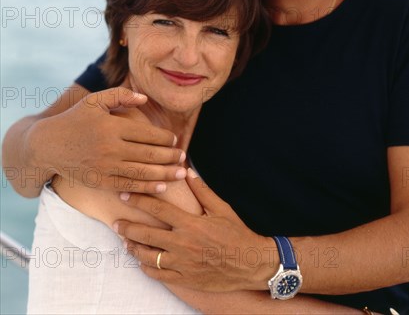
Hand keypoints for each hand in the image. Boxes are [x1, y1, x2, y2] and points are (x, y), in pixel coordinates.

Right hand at [27, 87, 185, 193]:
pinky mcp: (100, 182)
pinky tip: (161, 187)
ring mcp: (105, 167)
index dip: (165, 138)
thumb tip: (145, 98)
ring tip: (181, 173)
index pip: (147, 134)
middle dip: (170, 157)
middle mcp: (110, 147)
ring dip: (165, 174)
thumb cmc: (74, 120)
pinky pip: (128, 186)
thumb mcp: (94, 101)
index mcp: (112, 126)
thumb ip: (120, 96)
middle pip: (149, 154)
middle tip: (184, 157)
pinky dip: (146, 188)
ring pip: (142, 172)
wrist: (47, 145)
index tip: (175, 140)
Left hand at [115, 169, 278, 291]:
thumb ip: (202, 190)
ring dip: (134, 248)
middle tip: (116, 222)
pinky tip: (141, 261)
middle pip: (146, 234)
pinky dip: (147, 267)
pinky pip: (159, 275)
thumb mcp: (221, 208)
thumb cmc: (236, 233)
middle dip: (127, 226)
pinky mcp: (185, 278)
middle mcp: (183, 243)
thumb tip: (187, 172)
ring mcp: (182, 263)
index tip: (125, 194)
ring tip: (125, 241)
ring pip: (148, 257)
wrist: (250, 263)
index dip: (139, 200)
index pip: (157, 208)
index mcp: (190, 223)